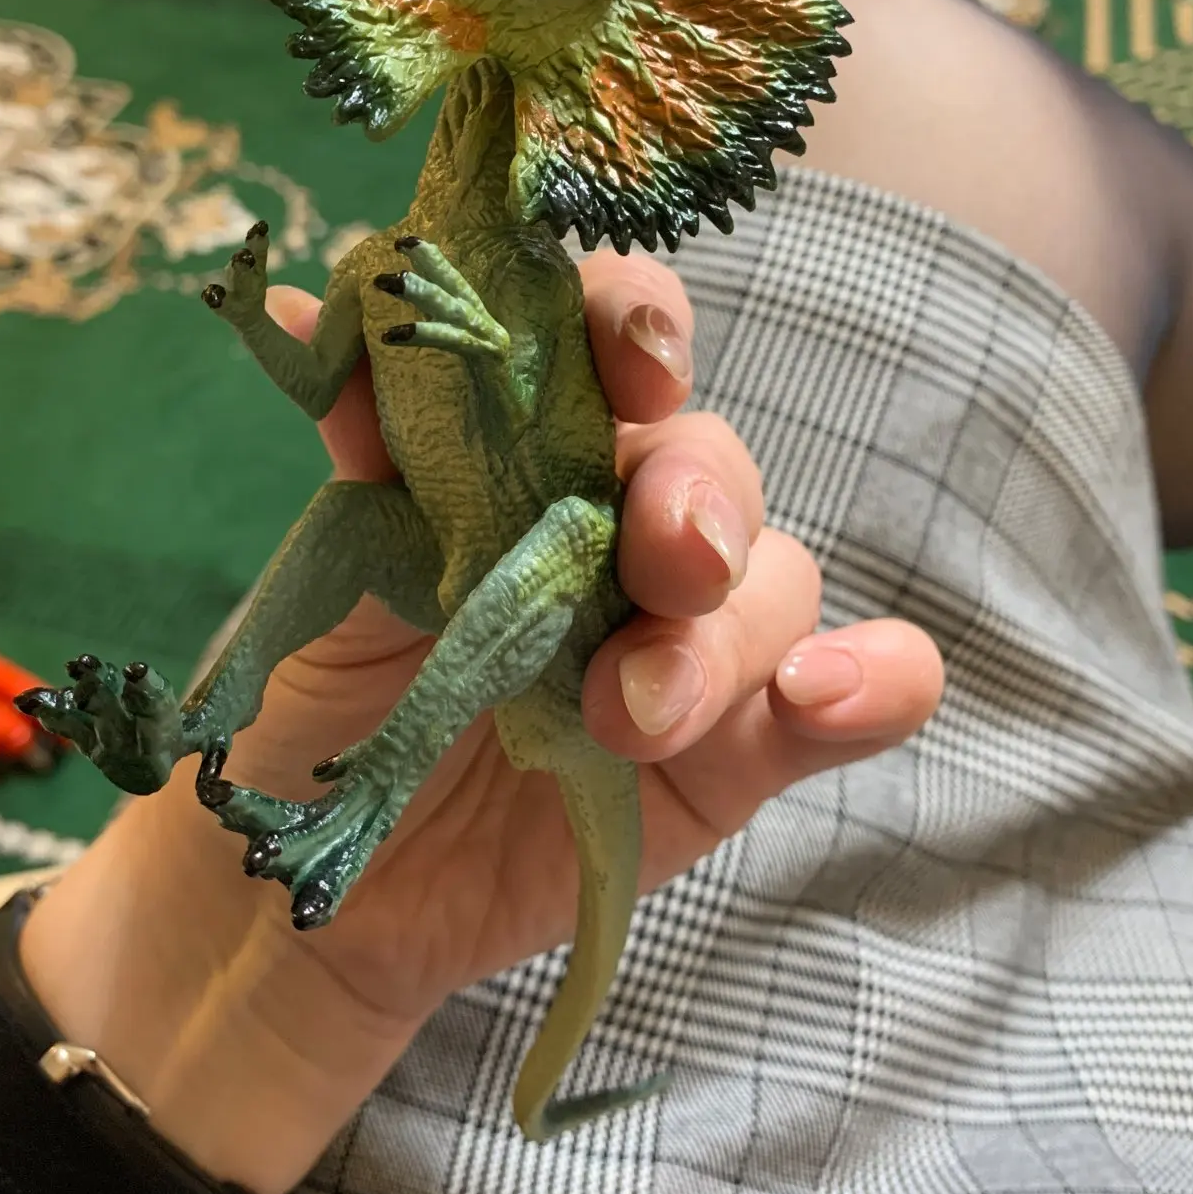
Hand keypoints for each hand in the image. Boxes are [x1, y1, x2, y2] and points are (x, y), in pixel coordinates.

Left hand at [22, 254, 941, 1193]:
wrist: (331, 889)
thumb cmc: (332, 700)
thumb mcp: (330, 571)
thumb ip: (364, 452)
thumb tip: (318, 304)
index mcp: (534, 454)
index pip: (613, 347)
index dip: (641, 328)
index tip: (636, 367)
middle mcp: (626, 527)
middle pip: (710, 466)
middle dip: (699, 497)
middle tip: (664, 562)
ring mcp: (688, 639)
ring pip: (773, 585)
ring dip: (727, 637)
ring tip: (637, 718)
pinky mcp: (733, 754)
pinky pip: (841, 700)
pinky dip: (874, 685)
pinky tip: (834, 696)